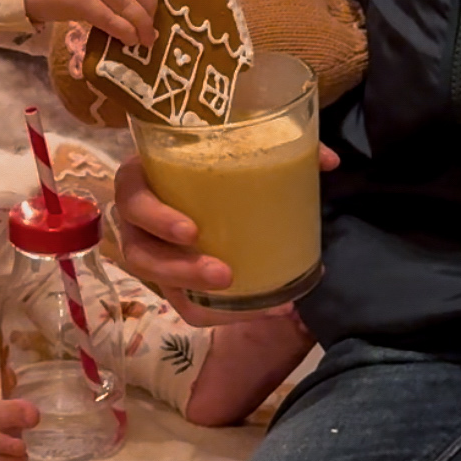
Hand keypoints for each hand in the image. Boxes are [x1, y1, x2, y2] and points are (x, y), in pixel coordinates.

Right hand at [113, 146, 339, 327]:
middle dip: (179, 268)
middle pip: (140, 254)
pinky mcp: (173, 280)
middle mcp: (138, 223)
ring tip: (239, 293)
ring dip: (197, 293)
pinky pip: (188, 305)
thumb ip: (281, 148)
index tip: (192, 230)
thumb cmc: (212, 158)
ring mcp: (153, 255)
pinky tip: (261, 310)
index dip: (154, 218)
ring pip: (161, 286)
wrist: (208, 180)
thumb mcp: (237, 147)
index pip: (131, 198)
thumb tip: (329, 160)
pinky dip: (222, 312)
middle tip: (223, 273)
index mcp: (143, 180)